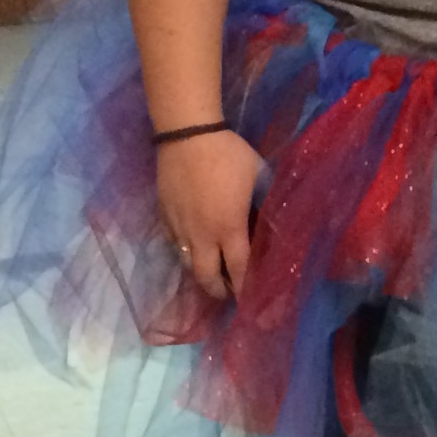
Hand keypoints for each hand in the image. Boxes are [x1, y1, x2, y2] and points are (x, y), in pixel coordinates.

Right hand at [157, 128, 264, 299]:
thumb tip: (273, 214)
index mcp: (229, 228)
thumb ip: (265, 200)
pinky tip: (193, 246)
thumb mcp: (258, 175)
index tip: (250, 302)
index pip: (239, 270)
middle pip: (206, 277)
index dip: (245, 289)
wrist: (187, 134)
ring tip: (210, 272)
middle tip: (227, 292)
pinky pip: (174, 244)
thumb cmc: (227, 154)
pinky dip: (185, 251)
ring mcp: (179, 227)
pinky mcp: (164, 216)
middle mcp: (202, 235)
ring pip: (187, 263)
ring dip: (200, 272)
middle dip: (218, 291)